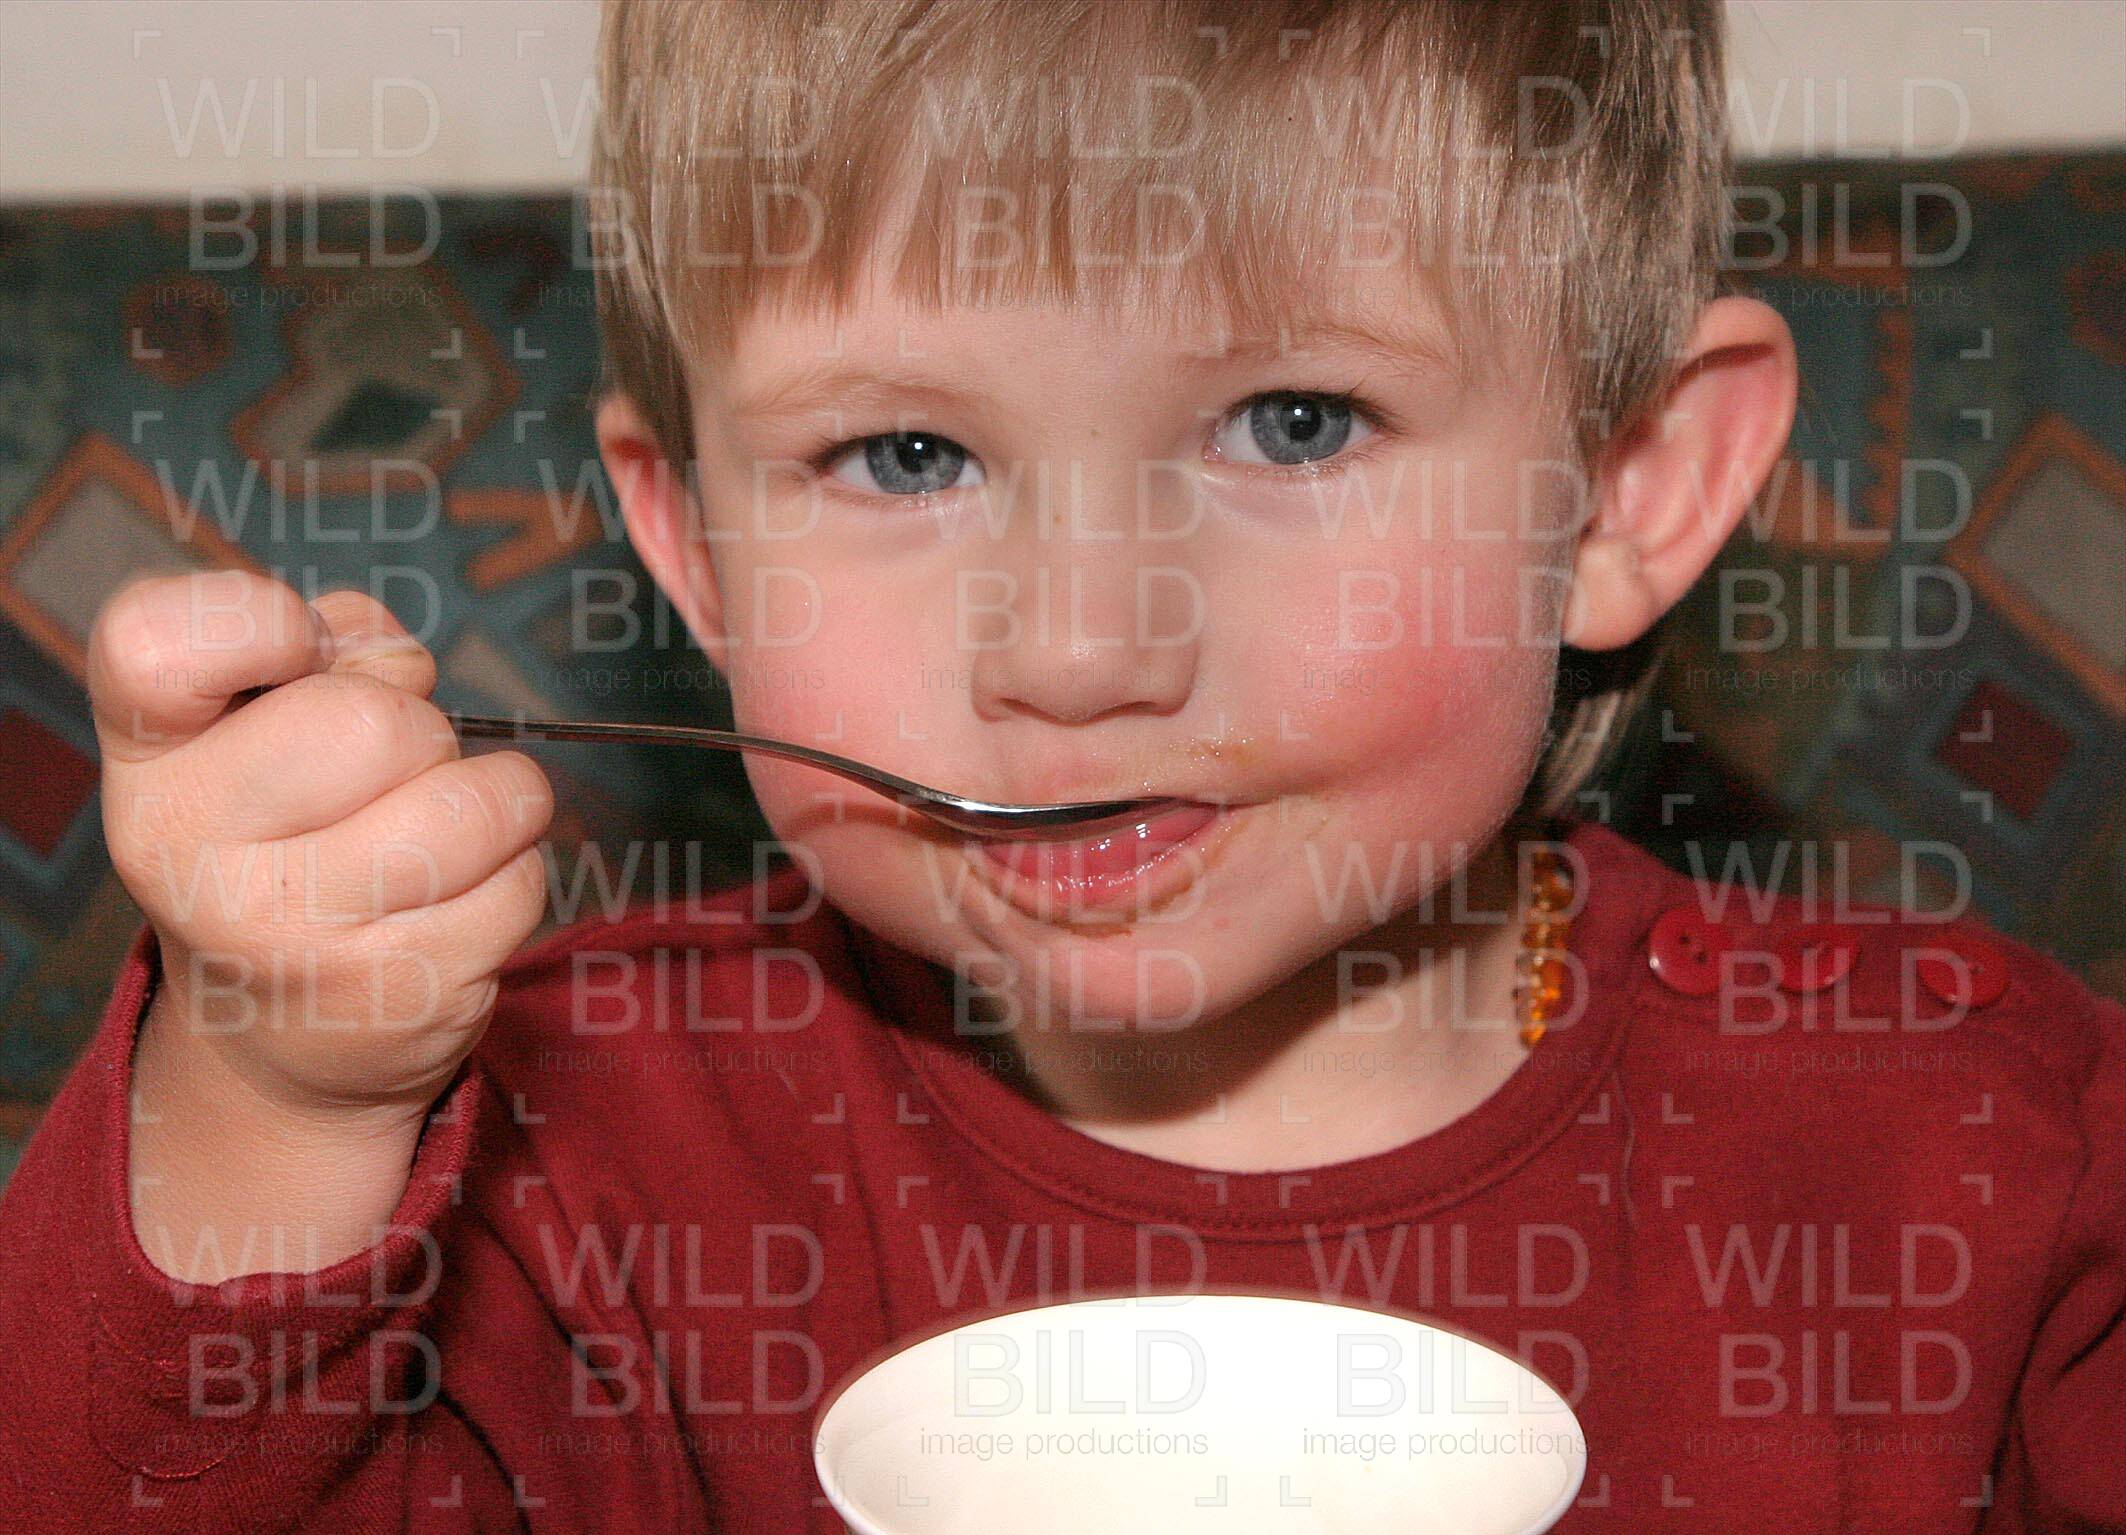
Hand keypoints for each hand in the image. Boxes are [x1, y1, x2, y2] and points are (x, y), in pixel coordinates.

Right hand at [90, 568, 553, 1124]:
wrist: (273, 1039)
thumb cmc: (287, 840)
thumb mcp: (255, 732)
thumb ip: (325, 650)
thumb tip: (397, 661)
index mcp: (148, 763)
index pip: (157, 641)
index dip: (260, 619)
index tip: (300, 649)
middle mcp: (191, 857)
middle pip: (373, 721)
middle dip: (421, 729)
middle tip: (392, 775)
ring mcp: (292, 938)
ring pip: (474, 802)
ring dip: (493, 800)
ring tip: (440, 833)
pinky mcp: (394, 994)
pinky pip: (519, 881)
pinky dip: (513, 874)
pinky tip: (451, 902)